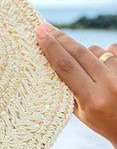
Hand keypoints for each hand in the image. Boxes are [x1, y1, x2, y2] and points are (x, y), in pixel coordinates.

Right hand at [35, 21, 116, 147]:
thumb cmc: (103, 122)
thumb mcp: (80, 113)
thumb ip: (68, 88)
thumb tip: (52, 58)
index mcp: (92, 99)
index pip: (66, 67)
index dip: (51, 48)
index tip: (39, 33)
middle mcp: (108, 84)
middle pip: (78, 52)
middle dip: (59, 38)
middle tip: (44, 26)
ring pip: (94, 49)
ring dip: (84, 53)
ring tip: (86, 70)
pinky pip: (110, 49)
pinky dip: (103, 54)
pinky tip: (103, 67)